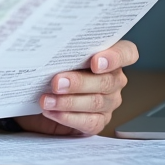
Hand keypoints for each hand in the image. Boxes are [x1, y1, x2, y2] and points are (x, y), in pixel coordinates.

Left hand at [14, 40, 138, 135]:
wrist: (38, 96)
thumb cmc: (50, 70)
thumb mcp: (56, 56)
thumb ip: (61, 49)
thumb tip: (47, 42)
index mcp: (109, 57)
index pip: (127, 53)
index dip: (115, 57)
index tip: (95, 62)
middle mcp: (113, 80)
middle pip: (106, 81)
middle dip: (79, 82)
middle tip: (57, 83)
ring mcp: (108, 102)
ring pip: (96, 103)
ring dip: (68, 101)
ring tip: (47, 100)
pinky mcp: (98, 121)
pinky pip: (88, 122)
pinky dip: (68, 117)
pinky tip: (52, 111)